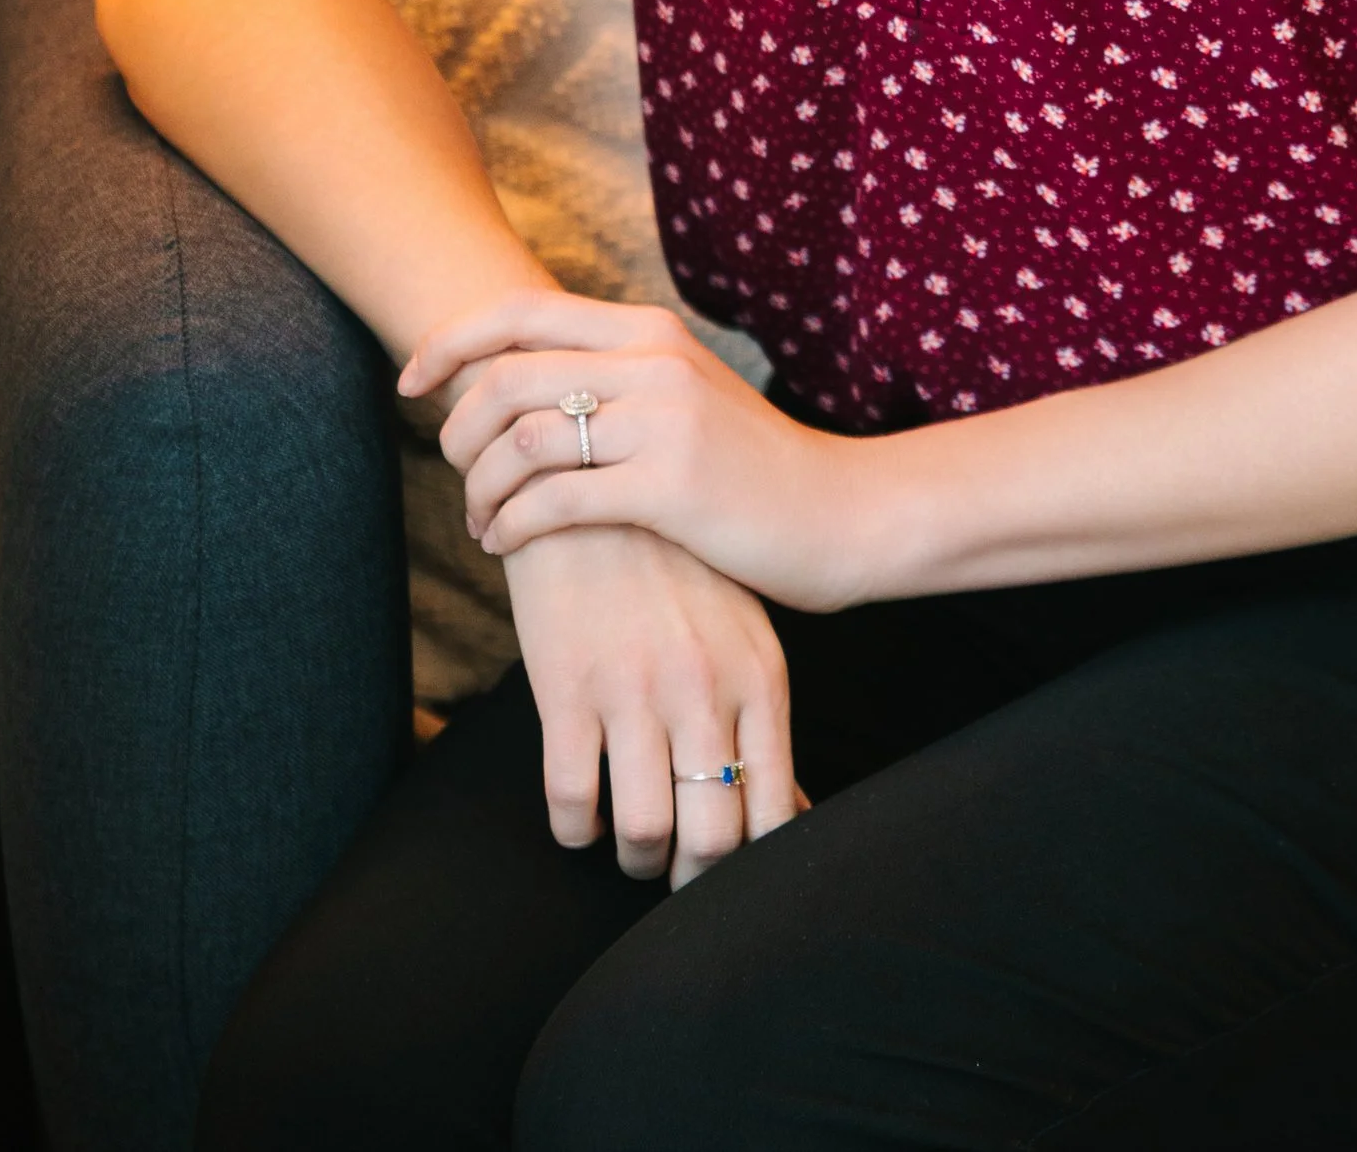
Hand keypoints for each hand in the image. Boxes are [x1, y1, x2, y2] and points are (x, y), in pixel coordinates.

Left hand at [402, 294, 872, 611]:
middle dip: (455, 430)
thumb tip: (521, 388)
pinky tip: (507, 545)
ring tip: (482, 521)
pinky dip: (510, 526)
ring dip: (478, 488)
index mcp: (649, 332)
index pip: (521, 312)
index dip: (450, 343)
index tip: (413, 383)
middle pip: (506, 376)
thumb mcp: (686, 396)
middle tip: (454, 472)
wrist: (842, 513)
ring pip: (520, 441)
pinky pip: (553, 502)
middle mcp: (652, 362)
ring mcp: (662, 422)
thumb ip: (617, 378)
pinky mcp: (669, 488)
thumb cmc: (753, 467)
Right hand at [501, 518, 802, 886]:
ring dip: (636, 857)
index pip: (774, 808)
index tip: (734, 869)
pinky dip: (576, 829)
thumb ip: (763, 722)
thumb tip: (791, 814)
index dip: (755, 864)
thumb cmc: (679, 570)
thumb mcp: (742, 632)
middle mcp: (702, 690)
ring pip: (642, 832)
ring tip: (631, 842)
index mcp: (757, 676)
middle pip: (711, 838)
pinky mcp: (565, 687)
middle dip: (693, 876)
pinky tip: (581, 813)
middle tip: (677, 870)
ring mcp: (633, 690)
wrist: (594, 481)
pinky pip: (570, 802)